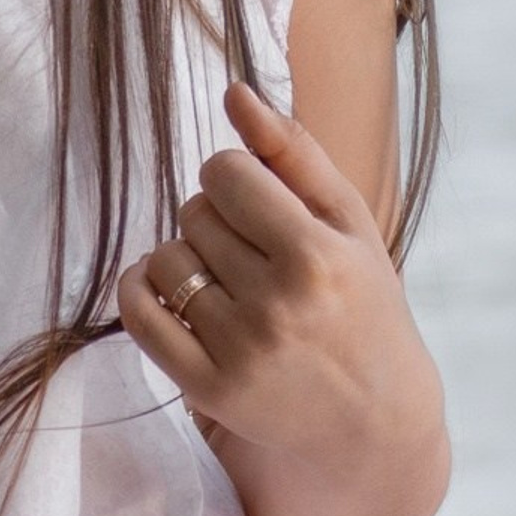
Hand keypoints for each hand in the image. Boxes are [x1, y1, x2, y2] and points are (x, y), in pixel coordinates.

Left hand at [118, 79, 441, 474]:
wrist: (376, 422)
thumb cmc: (365, 303)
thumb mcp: (349, 220)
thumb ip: (293, 151)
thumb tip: (233, 92)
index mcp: (316, 254)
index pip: (226, 171)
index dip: (233, 176)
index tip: (254, 198)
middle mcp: (276, 306)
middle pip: (194, 213)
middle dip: (215, 217)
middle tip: (250, 248)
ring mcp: (239, 353)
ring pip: (164, 259)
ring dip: (183, 256)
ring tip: (222, 276)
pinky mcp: (209, 391)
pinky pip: (140, 316)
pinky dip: (139, 289)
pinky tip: (165, 286)